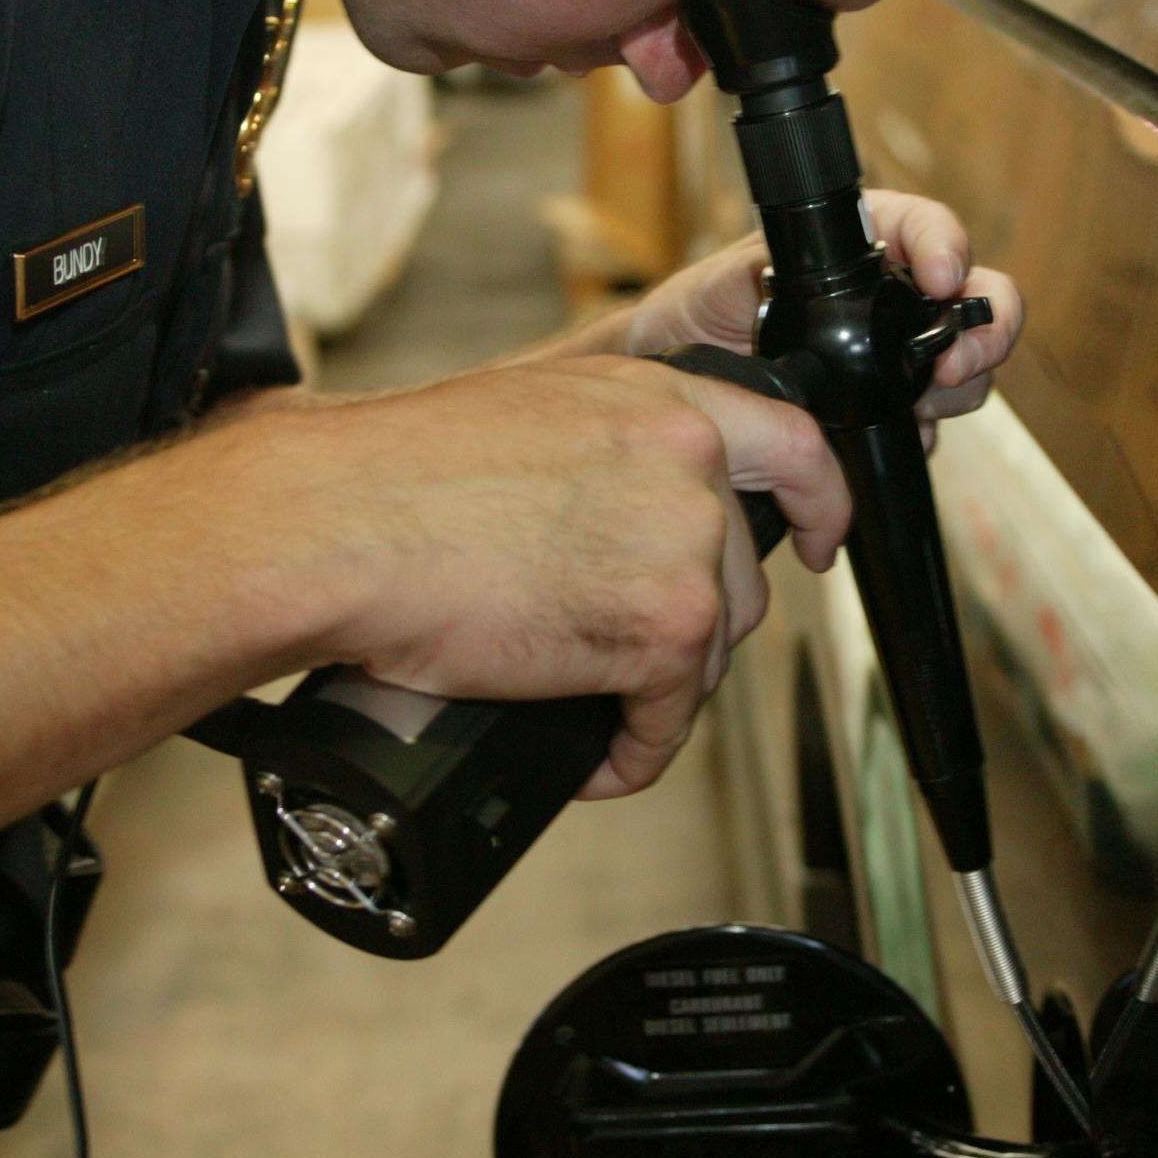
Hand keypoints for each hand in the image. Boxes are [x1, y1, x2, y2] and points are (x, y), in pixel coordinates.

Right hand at [242, 357, 845, 797]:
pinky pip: (669, 722)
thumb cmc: (394, 478)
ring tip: (582, 698)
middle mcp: (688, 466)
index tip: (819, 538)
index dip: (818, 503)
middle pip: (743, 575)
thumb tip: (620, 513)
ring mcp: (685, 549)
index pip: (792, 444)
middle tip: (622, 648)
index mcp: (659, 402)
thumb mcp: (531, 418)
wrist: (339, 527)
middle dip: (691, 624)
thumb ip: (607, 450)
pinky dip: (631, 754)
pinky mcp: (662, 632)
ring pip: (709, 652)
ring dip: (654, 688)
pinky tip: (591, 755)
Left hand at [610, 192, 1028, 434]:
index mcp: (862, 247)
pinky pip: (933, 422)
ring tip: (927, 402)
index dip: (946, 245)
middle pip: (976, 298)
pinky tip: (904, 433)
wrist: (680, 381)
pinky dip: (930, 431)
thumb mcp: (726, 281)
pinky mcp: (891, 409)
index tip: (939, 277)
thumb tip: (794, 282)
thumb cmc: (698, 315)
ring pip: (967, 364)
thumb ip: (764, 271)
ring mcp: (899, 356)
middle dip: (986, 327)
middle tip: (957, 360)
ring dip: (964, 384)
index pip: (925, 228)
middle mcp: (892, 298)